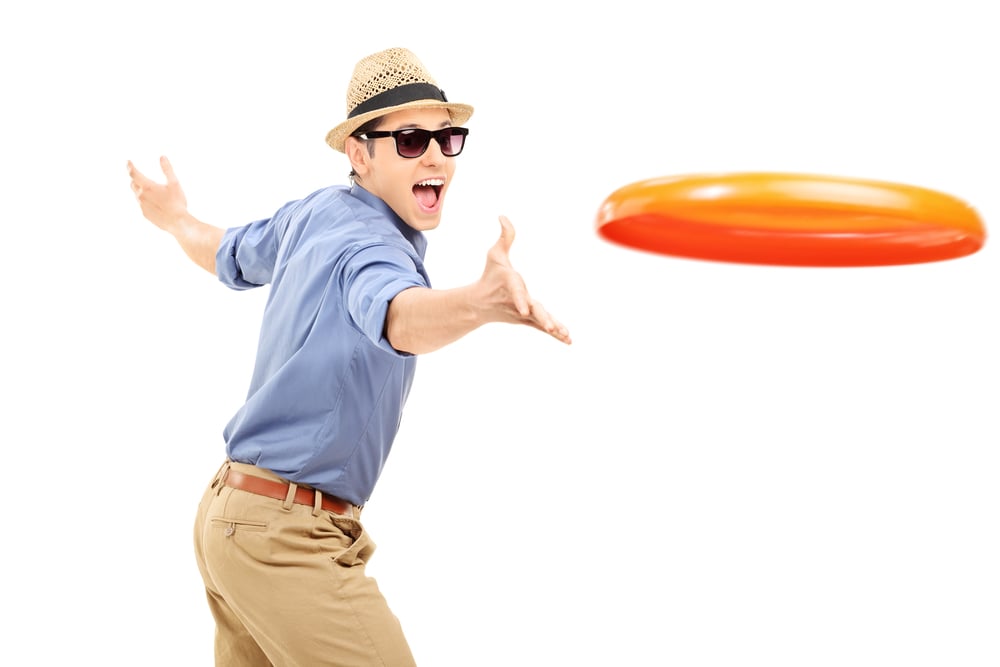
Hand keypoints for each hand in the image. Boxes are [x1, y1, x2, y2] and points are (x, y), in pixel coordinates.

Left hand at [127, 156, 188, 232]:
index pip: (133, 173)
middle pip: (133, 184)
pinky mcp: (145, 214)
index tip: (128, 162)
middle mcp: (141, 196)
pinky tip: (156, 204)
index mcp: (147, 187)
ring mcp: (142, 206)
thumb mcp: (174, 183)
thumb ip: (167, 169)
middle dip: (136, 179)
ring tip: (153, 192)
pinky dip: (146, 201)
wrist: (178, 223)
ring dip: (141, 191)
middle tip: (141, 177)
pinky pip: (142, 205)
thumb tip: (162, 157)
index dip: (130, 166)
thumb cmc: (177, 203)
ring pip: (137, 195)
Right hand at [481, 216, 571, 344]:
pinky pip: (544, 327)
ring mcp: (524, 314)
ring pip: (540, 321)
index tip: (524, 310)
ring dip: (552, 327)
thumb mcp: (495, 254)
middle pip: (532, 311)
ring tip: (564, 334)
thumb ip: (504, 236)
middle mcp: (518, 302)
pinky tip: (569, 340)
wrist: (480, 303)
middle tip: (549, 327)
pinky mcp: (529, 320)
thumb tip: (502, 216)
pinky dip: (556, 334)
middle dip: (541, 318)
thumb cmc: (490, 276)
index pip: (516, 292)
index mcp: (510, 285)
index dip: (521, 300)